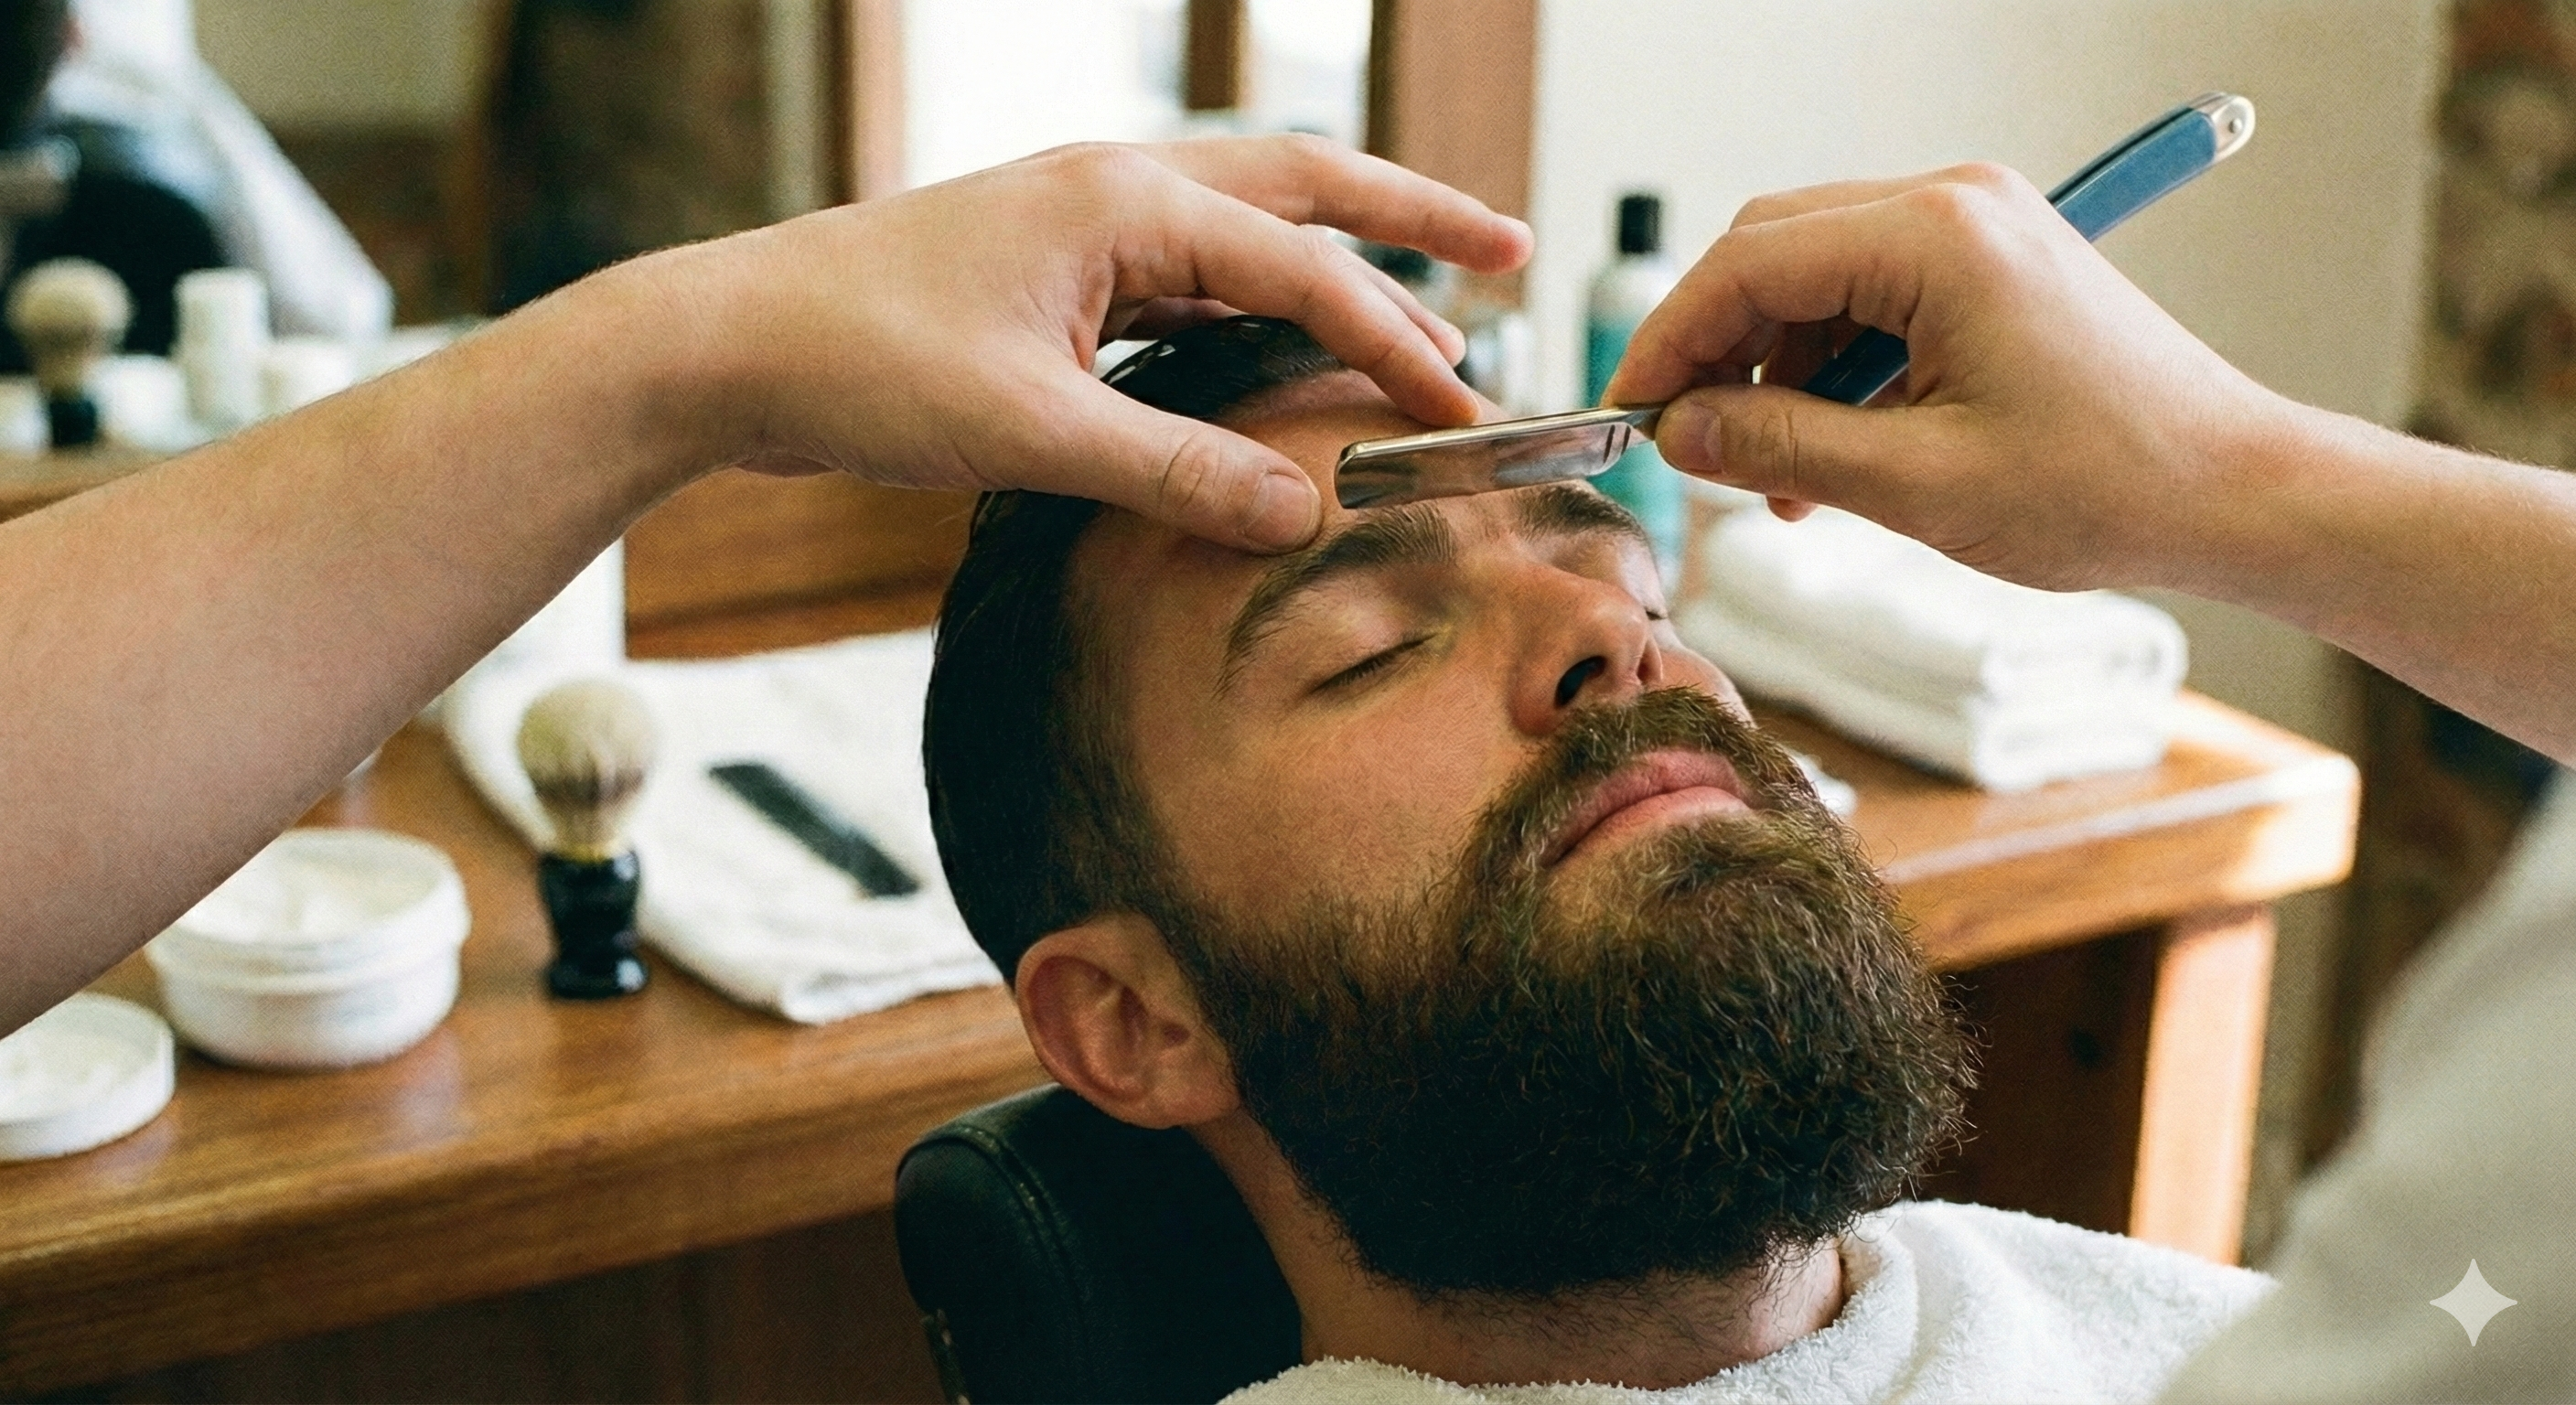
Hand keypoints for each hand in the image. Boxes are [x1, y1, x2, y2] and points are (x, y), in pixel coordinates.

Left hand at [650, 135, 1531, 551]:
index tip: (1463, 414)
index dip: (1394, 343)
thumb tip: (1300, 516)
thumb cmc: (858, 368)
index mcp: (1123, 201)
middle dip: (1412, 219)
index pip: (1302, 266)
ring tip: (1423, 306)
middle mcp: (1114, 190)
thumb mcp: (1029, 433)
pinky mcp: (1050, 274)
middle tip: (1513, 250)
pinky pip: (1184, 277)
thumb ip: (1174, 471)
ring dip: (1335, 261)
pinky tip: (1282, 350)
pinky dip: (1254, 306)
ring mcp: (1080, 225)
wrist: (722, 347)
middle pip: (1301, 189)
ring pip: (1244, 229)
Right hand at [1603, 162, 2292, 591]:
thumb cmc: (2107, 484)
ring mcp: (1977, 226)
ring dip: (1776, 372)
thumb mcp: (1918, 485)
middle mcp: (1954, 204)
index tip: (1630, 416)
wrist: (2233, 489)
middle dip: (1718, 350)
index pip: (1748, 263)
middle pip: (1773, 251)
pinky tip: (1832, 454)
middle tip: (1689, 447)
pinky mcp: (1992, 262)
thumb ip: (1783, 450)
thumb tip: (1681, 436)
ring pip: (1816, 277)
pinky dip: (1833, 371)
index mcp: (1937, 237)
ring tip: (1779, 480)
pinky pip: (1871, 297)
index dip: (1670, 342)